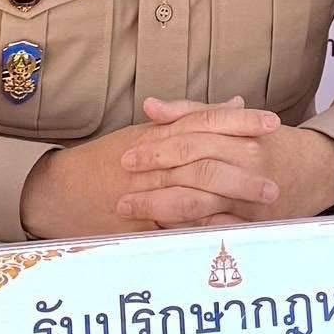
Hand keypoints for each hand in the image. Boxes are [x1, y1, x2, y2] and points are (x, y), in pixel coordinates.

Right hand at [18, 97, 281, 238]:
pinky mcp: (139, 222)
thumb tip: (236, 102)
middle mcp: (153, 159)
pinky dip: (204, 227)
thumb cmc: (106, 161)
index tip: (272, 122)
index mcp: (158, 134)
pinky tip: (231, 232)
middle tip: (275, 177)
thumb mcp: (149, 133)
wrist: (58, 190)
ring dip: (231, 198)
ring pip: (193, 191)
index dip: (239, 121)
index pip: (203, 121)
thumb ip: (193, 117)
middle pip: (204, 158)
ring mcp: (146, 190)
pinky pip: (176, 224)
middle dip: (242, 167)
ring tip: (265, 205)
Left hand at [119, 97, 333, 228]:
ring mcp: (250, 196)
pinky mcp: (252, 223)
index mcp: (239, 133)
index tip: (127, 155)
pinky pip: (213, 228)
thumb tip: (149, 106)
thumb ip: (191, 112)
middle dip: (152, 178)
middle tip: (122, 187)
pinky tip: (158, 231)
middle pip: (191, 169)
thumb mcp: (233, 121)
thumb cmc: (267, 142)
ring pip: (198, 201)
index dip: (156, 146)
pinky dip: (183, 230)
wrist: (316, 168)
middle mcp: (246, 161)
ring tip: (129, 209)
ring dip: (158, 206)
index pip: (191, 137)